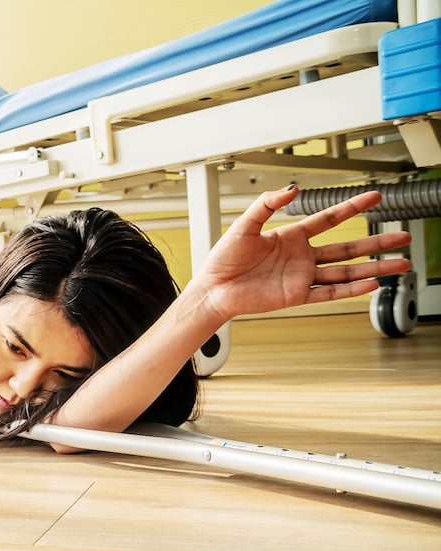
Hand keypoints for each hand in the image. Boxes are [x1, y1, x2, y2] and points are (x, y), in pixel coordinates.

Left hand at [191, 185, 411, 320]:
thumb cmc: (223, 259)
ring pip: (346, 272)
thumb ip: (266, 204)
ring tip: (400, 263)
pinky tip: (372, 284)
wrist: (212, 289)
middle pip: (348, 248)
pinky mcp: (297, 296)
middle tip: (403, 237)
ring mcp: (302, 277)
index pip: (330, 219)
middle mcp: (302, 257)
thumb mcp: (244, 225)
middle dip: (376, 243)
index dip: (353, 207)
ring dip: (373, 268)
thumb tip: (291, 189)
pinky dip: (351, 290)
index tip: (375, 196)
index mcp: (291, 237)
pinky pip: (329, 293)